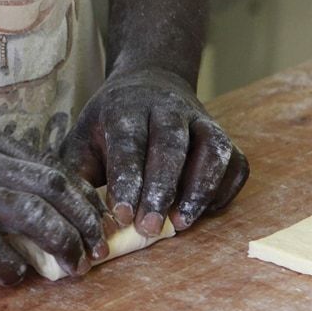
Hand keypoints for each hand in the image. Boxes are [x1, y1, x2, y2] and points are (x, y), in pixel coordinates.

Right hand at [0, 125, 108, 284]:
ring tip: (74, 267)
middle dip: (83, 222)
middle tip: (97, 250)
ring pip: (25, 214)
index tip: (98, 222)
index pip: (51, 168)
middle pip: (49, 188)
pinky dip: (8, 266)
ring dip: (58, 241)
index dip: (83, 198)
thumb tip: (38, 192)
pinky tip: (17, 278)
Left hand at [60, 68, 248, 236]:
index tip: (122, 215)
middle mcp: (167, 108)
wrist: (149, 83)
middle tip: (150, 227)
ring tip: (182, 223)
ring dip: (199, 189)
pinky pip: (234, 161)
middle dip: (161, 189)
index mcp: (126, 108)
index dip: (127, 181)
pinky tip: (205, 211)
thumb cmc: (109, 126)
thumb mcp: (83, 141)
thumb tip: (77, 219)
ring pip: (211, 150)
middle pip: (171, 146)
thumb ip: (79, 176)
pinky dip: (223, 188)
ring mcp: (201, 120)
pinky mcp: (223, 135)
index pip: (129, 144)